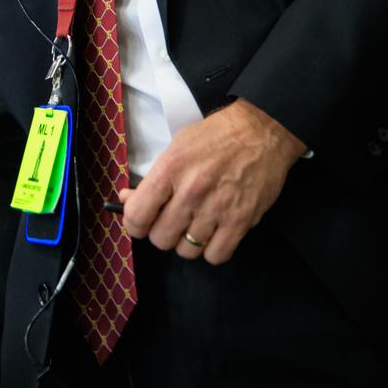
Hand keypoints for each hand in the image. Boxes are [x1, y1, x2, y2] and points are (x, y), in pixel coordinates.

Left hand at [119, 98, 306, 264]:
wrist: (260, 131)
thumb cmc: (214, 136)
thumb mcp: (176, 147)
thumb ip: (152, 178)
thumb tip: (128, 200)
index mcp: (170, 168)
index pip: (138, 216)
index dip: (134, 225)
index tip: (140, 223)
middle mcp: (191, 191)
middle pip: (160, 238)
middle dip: (162, 232)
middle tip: (171, 220)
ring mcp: (217, 209)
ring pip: (187, 250)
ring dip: (187, 241)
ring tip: (194, 224)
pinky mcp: (241, 221)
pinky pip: (216, 256)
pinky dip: (212, 250)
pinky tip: (214, 233)